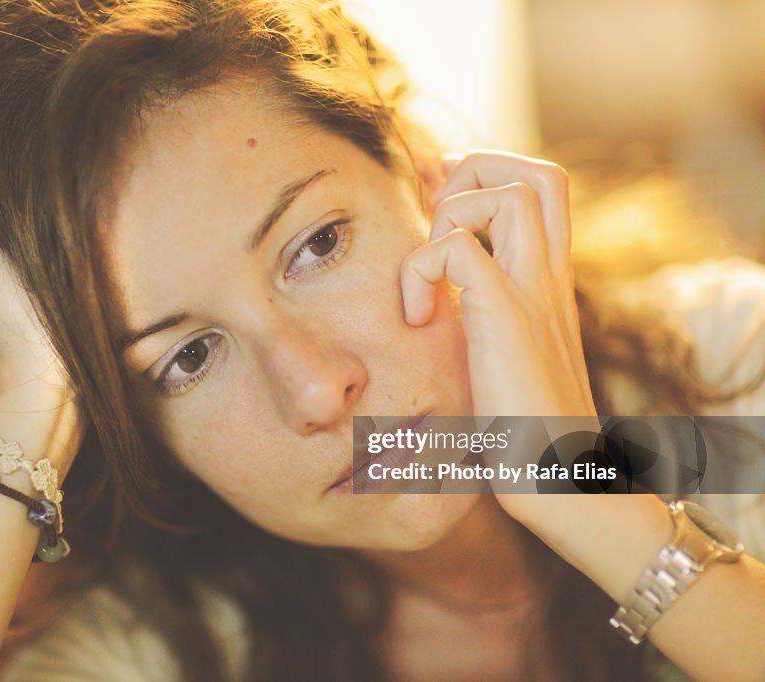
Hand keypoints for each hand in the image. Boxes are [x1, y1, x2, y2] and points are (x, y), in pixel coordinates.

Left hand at [400, 150, 597, 524]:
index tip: (442, 199)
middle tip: (437, 220)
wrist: (564, 481)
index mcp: (548, 283)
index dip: (491, 174)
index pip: (543, 190)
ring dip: (453, 215)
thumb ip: (483, 316)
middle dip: (480, 171)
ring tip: (429, 273)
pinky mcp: (506, 320)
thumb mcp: (502, 356)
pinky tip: (416, 317)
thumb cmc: (526, 430)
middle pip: (540, 175)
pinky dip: (422, 269)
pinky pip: (458, 252)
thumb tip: (443, 299)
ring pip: (512, 196)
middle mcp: (549, 278)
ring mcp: (534, 295)